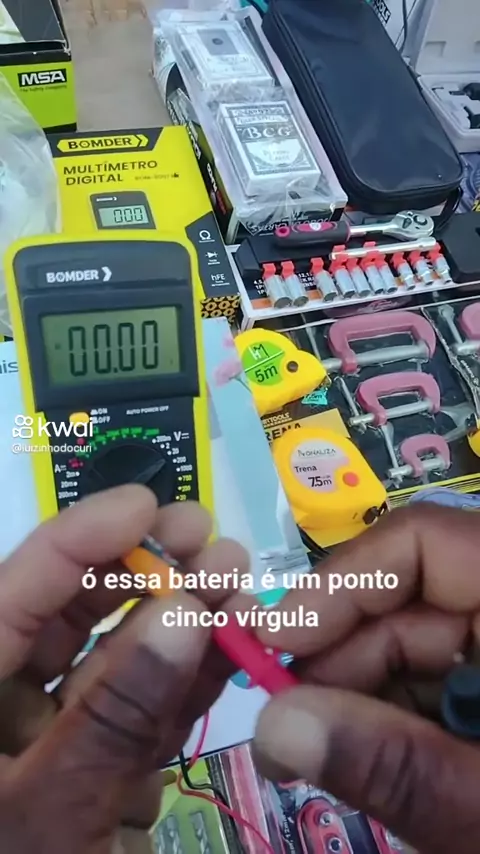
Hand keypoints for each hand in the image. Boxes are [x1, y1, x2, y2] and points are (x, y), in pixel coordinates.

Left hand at [0, 486, 245, 853]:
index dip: (79, 537)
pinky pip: (137, 713)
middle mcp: (0, 703)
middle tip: (209, 538)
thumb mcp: (46, 820)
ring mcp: (49, 740)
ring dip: (176, 618)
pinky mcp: (92, 771)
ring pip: (112, 659)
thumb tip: (184, 610)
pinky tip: (229, 645)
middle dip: (142, 569)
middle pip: (67, 613)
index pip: (13, 590)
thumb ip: (113, 715)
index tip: (150, 502)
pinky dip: (184, 681)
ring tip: (235, 579)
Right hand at [252, 505, 479, 853]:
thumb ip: (394, 765)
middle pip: (406, 600)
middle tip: (280, 729)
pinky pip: (438, 678)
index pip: (419, 544)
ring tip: (312, 752)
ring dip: (360, 696)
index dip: (336, 584)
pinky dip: (397, 715)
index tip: (271, 642)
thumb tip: (273, 729)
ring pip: (414, 645)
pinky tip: (371, 757)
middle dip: (336, 660)